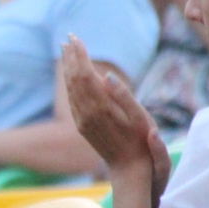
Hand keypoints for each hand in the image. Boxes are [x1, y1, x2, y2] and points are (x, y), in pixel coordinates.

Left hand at [62, 37, 156, 172]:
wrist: (129, 170)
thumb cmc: (142, 142)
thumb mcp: (140, 117)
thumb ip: (123, 94)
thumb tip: (106, 74)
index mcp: (101, 106)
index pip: (84, 74)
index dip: (79, 55)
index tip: (76, 37)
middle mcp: (87, 113)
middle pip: (73, 78)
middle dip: (70, 57)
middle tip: (68, 38)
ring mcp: (82, 120)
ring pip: (70, 89)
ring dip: (68, 68)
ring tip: (66, 51)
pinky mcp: (82, 126)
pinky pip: (72, 100)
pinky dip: (70, 83)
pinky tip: (72, 75)